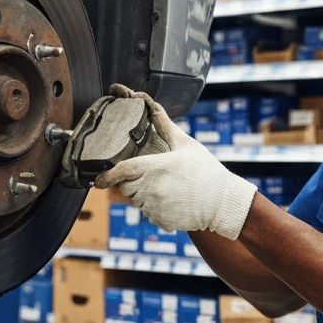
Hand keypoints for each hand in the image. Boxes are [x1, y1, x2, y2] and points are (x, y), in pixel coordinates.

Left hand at [96, 92, 255, 239]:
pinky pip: (149, 213)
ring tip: (169, 187)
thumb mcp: (185, 143)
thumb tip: (148, 101)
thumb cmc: (206, 170)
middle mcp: (151, 188)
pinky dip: (156, 207)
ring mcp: (155, 207)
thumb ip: (163, 124)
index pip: (122, 171)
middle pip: (126, 187)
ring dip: (145, 194)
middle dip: (132, 181)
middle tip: (152, 175)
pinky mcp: (160, 221)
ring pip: (137, 201)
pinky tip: (174, 200)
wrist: (223, 202)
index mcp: (155, 167)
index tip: (99, 180)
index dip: (107, 176)